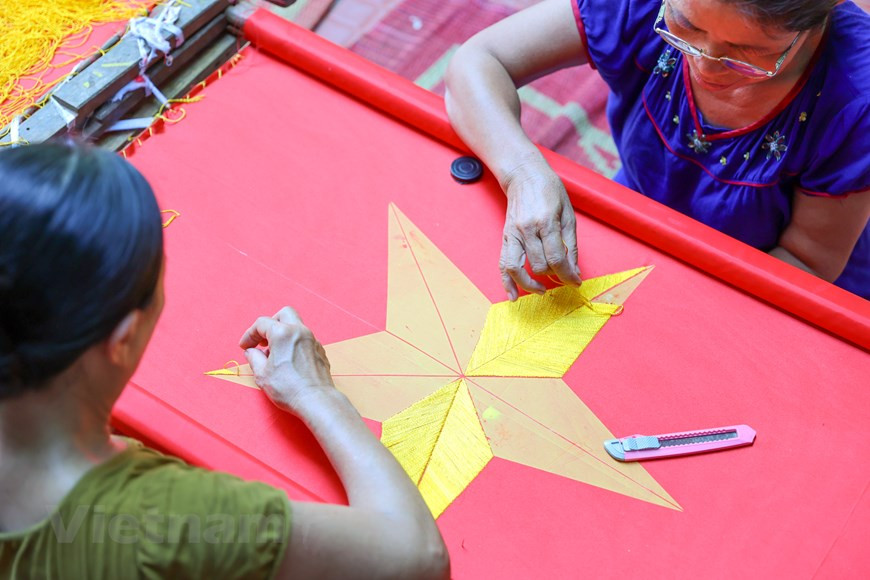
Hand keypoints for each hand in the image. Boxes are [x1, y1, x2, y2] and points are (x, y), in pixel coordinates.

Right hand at [239, 306, 335, 414]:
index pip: (262, 323)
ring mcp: (313, 340)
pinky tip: (288, 360)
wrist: (316, 400)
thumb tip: (251, 352)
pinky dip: (294, 344)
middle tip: (262, 340)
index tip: (245, 346)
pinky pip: (304, 339)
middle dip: (270, 324)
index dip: (249, 334)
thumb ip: (254, 358)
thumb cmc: (289, 388)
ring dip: (282, 334)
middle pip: (284, 314)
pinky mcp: (320, 350)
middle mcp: (300, 331)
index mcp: (283, 333)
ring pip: (296, 326)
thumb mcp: (262, 374)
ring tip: (274, 354)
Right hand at [500, 162, 580, 299]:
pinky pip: (502, 264)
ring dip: (529, 285)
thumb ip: (571, 244)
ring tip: (541, 290)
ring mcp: (513, 234)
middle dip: (553, 276)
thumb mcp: (568, 214)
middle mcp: (527, 230)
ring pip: (516, 268)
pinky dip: (506, 282)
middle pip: (539, 265)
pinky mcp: (505, 237)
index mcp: (546, 222)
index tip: (575, 282)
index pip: (556, 258)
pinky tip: (513, 296)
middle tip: (562, 277)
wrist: (524, 176)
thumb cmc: (549, 191)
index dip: (567, 274)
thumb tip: (574, 270)